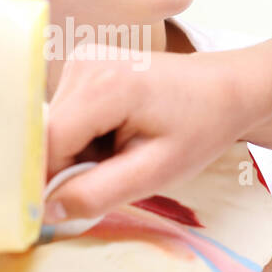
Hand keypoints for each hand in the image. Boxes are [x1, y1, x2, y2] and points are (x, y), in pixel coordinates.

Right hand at [44, 48, 249, 221]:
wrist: (226, 89)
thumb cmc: (200, 129)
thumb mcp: (155, 172)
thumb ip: (98, 193)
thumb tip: (46, 212)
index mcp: (103, 84)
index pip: (48, 143)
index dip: (49, 181)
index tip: (69, 209)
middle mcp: (83, 62)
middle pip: (47, 134)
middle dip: (70, 167)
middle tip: (117, 174)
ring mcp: (81, 59)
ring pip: (54, 128)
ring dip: (78, 154)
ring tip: (123, 153)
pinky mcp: (82, 65)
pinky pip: (66, 116)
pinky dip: (84, 138)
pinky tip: (116, 137)